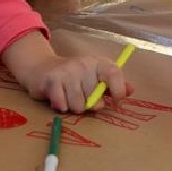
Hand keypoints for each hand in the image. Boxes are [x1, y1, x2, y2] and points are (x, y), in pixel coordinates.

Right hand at [1, 33, 132, 112]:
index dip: (118, 91)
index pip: (114, 74)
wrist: (41, 67)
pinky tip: (58, 98)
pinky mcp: (52, 79)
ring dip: (73, 107)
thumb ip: (114, 84)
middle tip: (81, 97)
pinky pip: (62, 105)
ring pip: (78, 106)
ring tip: (68, 97)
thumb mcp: (95, 76)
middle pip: (94, 100)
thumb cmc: (74, 76)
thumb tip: (131, 90)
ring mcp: (67, 70)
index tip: (114, 101)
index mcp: (98, 63)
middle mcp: (84, 64)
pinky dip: (60, 106)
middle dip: (88, 105)